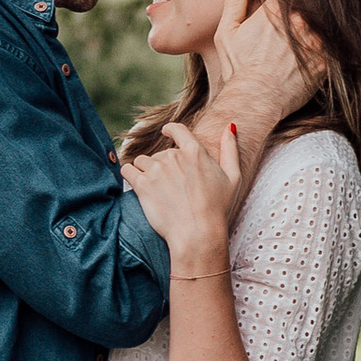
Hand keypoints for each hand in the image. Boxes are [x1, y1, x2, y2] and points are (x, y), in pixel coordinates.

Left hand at [124, 113, 243, 268]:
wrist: (198, 234)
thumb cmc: (218, 209)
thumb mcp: (233, 177)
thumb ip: (230, 149)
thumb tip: (230, 127)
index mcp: (194, 152)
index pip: (177, 129)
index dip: (170, 130)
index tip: (166, 132)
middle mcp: (173, 156)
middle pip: (160, 153)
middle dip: (163, 166)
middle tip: (172, 187)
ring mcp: (156, 170)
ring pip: (142, 161)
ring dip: (145, 171)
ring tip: (156, 190)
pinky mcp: (141, 185)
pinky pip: (127, 170)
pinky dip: (129, 175)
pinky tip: (136, 184)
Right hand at [203, 0, 313, 141]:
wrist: (255, 100)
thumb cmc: (238, 69)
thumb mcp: (227, 34)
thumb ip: (233, 4)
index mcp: (276, 9)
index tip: (275, 10)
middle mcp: (299, 21)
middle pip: (305, 8)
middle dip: (297, 16)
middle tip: (286, 34)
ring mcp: (314, 40)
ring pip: (320, 25)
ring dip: (312, 32)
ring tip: (297, 47)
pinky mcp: (325, 60)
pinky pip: (331, 48)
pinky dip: (324, 50)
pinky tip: (311, 58)